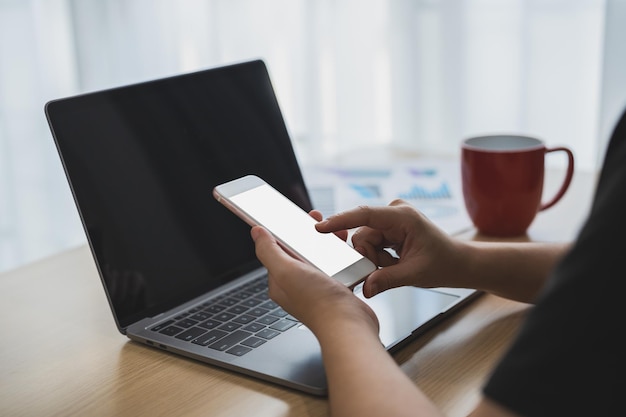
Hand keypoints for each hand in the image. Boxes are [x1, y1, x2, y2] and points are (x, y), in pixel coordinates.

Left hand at [251, 224, 378, 336]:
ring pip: (320, 257)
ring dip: (327, 244)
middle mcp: (297, 285)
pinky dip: (342, 257)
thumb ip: (268, 251)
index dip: (284, 231)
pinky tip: (348, 252)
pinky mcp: (337, 289)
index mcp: (280, 281)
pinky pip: (338, 266)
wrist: (349, 326)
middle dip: (308, 234)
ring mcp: (318, 288)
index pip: (277, 250)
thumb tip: (256, 233)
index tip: (291, 217)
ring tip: (335, 235)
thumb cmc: (318, 303)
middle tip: (317, 221)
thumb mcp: (285, 271)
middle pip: (300, 251)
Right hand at [315, 199, 461, 297]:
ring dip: (375, 258)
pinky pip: (371, 243)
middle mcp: (395, 213)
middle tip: (387, 267)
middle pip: (362, 234)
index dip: (341, 220)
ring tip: (395, 265)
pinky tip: (394, 261)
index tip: (321, 228)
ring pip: (365, 240)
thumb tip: (364, 288)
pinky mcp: (388, 227)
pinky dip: (378, 257)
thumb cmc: (443, 263)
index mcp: (403, 216)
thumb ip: (386, 279)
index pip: (365, 215)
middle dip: (369, 255)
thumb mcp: (414, 274)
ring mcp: (391, 219)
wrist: (457, 263)